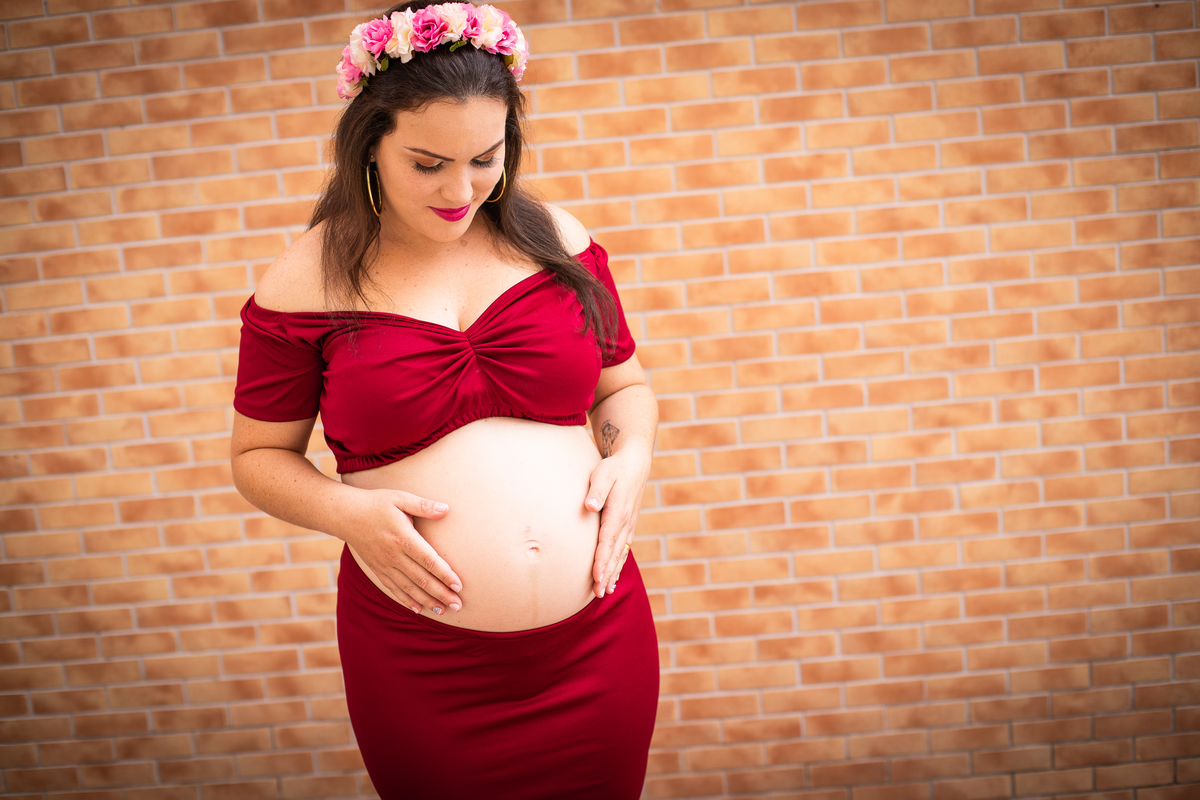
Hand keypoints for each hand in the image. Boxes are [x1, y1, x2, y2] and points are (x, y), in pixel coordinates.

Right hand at [343, 488, 462, 615]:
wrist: (345, 515)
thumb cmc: (376, 504)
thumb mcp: (400, 498)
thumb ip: (423, 506)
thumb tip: (446, 509)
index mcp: (403, 538)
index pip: (429, 560)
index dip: (445, 574)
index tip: (459, 586)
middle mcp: (395, 556)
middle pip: (422, 579)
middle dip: (441, 594)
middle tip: (458, 605)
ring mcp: (385, 565)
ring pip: (409, 588)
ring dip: (428, 601)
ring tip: (444, 611)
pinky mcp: (378, 570)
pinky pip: (394, 589)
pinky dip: (407, 600)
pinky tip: (419, 609)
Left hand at [584, 450, 649, 598]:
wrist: (634, 462)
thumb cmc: (614, 467)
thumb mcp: (604, 473)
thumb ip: (597, 490)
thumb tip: (591, 506)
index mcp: (619, 512)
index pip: (608, 541)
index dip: (602, 560)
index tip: (597, 576)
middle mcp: (626, 522)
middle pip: (615, 552)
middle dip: (607, 573)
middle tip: (599, 593)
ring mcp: (629, 525)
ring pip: (620, 554)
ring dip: (613, 573)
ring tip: (606, 592)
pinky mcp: (628, 526)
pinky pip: (623, 549)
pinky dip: (618, 565)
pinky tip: (613, 578)